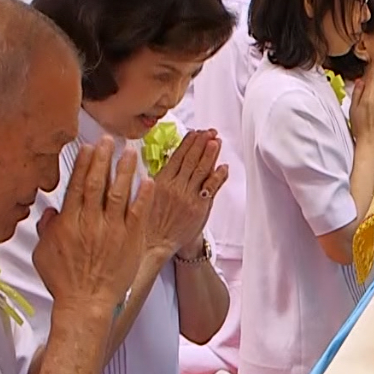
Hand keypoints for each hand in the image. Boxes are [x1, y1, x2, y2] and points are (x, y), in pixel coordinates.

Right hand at [32, 137, 156, 319]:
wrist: (86, 304)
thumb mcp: (43, 254)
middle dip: (103, 158)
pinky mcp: (131, 239)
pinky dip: (144, 196)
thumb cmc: (64, 282)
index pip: (76, 185)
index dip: (83, 164)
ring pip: (120, 192)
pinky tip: (149, 180)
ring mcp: (113, 230)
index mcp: (69, 222)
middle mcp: (91, 222)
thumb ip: (46, 229)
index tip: (88, 147)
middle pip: (97, 183)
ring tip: (131, 152)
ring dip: (126, 170)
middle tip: (109, 140)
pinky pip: (139, 212)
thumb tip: (49, 211)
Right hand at [142, 129, 227, 260]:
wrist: (156, 242)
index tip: (195, 132)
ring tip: (216, 141)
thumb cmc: (152, 219)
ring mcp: (188, 196)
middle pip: (191, 159)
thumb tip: (173, 158)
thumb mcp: (150, 193)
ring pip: (202, 170)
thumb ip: (162, 176)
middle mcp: (175, 186)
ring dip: (211, 154)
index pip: (177, 156)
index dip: (188, 142)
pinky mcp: (199, 207)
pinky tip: (224, 166)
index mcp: (161, 180)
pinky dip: (218, 176)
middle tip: (210, 131)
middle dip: (202, 143)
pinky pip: (211, 188)